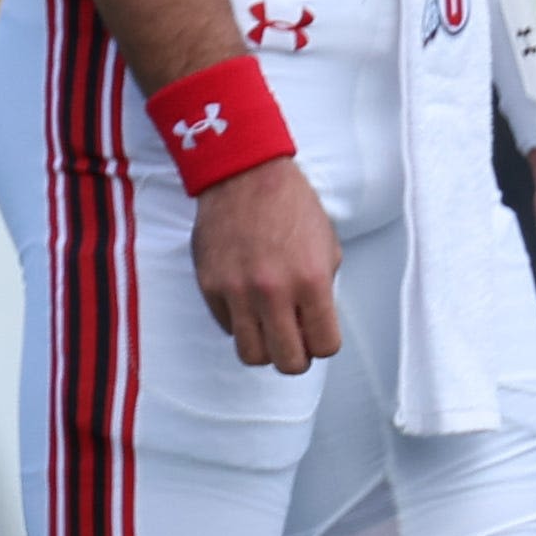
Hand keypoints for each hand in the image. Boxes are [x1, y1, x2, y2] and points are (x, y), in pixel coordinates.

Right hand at [190, 155, 342, 372]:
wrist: (243, 173)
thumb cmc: (290, 206)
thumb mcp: (327, 248)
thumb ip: (322, 293)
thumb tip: (311, 326)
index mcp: (311, 281)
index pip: (325, 347)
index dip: (323, 343)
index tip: (316, 332)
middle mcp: (273, 290)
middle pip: (288, 362)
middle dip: (295, 355)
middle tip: (292, 337)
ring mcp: (236, 289)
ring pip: (251, 355)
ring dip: (264, 347)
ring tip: (267, 325)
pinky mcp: (208, 284)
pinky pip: (226, 326)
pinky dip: (238, 321)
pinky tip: (245, 298)